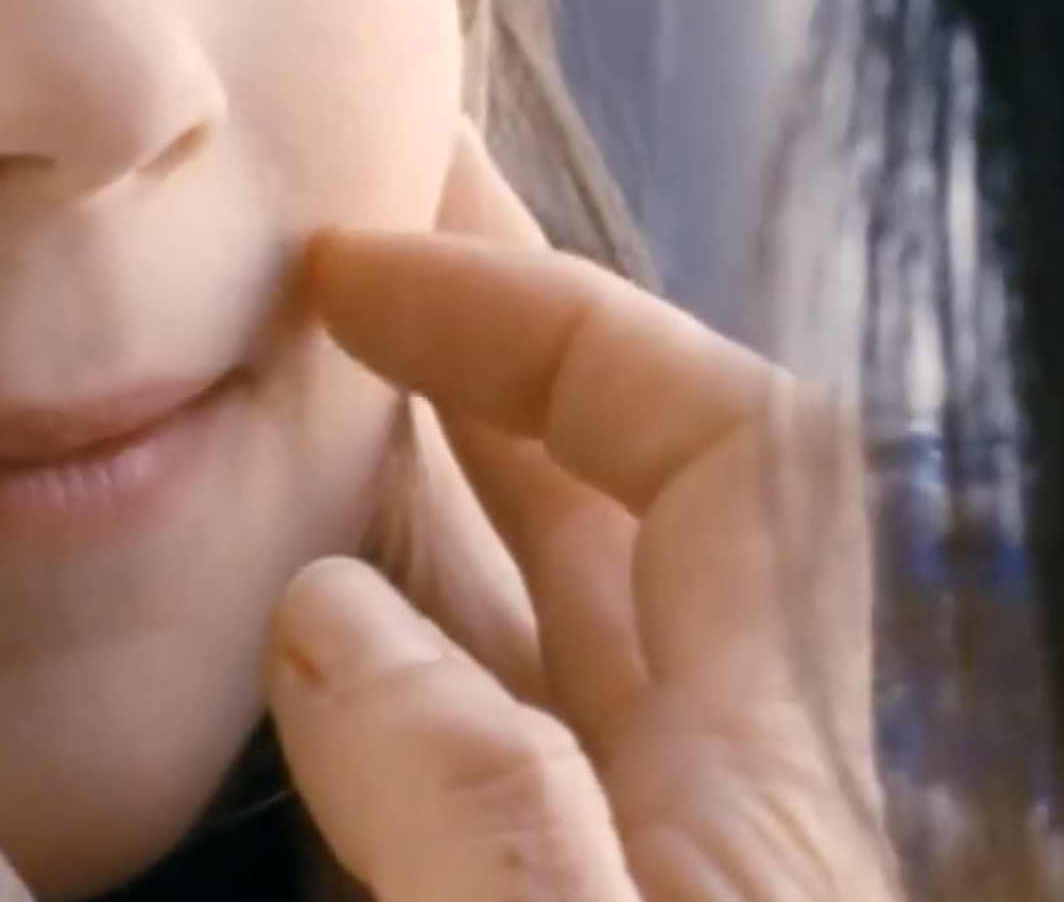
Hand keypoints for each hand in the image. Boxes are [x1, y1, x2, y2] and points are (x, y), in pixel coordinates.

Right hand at [265, 122, 894, 901]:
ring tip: (308, 386)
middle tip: (352, 227)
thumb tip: (324, 608)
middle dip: (494, 346)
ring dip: (438, 491)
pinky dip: (404, 652)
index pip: (721, 444)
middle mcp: (724, 801)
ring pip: (545, 630)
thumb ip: (475, 794)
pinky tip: (299, 638)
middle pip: (629, 504)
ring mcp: (645, 869)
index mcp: (764, 782)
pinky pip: (482, 745)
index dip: (549, 313)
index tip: (357, 268)